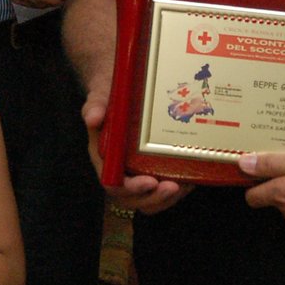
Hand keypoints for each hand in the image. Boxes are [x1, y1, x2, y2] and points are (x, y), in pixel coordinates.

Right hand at [81, 89, 189, 214]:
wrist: (122, 85)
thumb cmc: (109, 94)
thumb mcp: (100, 95)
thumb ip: (94, 106)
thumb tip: (92, 117)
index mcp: (105, 158)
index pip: (113, 183)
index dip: (131, 188)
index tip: (150, 181)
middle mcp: (120, 169)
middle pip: (133, 199)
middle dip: (154, 198)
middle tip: (173, 187)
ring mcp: (137, 170)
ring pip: (149, 199)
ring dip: (168, 199)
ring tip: (186, 185)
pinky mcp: (153, 166)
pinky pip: (162, 187)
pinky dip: (177, 188)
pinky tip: (192, 179)